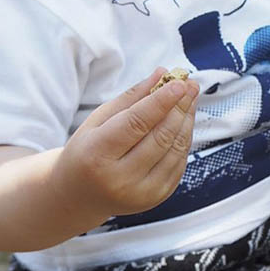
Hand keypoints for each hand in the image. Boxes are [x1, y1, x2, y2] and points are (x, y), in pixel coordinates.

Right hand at [53, 68, 198, 222]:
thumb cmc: (88, 150)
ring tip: (190, 98)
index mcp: (97, 155)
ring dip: (187, 119)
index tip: (180, 82)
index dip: (161, 101)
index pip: (136, 123)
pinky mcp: (156, 197)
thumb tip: (162, 73)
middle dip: (180, 106)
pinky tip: (184, 120)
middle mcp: (119, 179)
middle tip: (191, 84)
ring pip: (175, 148)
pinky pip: (179, 162)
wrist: (78, 197)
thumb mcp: (99, 120)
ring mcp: (140, 193)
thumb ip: (132, 97)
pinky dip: (184, 138)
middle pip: (160, 136)